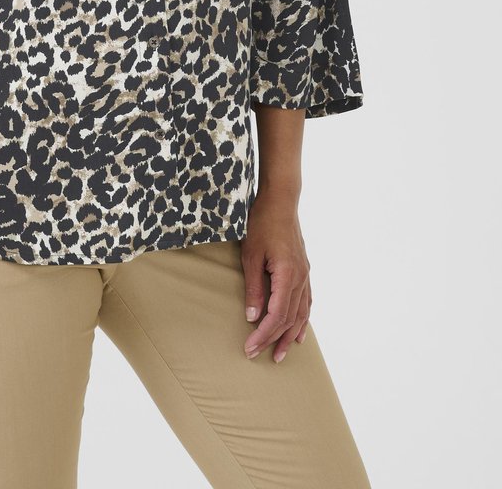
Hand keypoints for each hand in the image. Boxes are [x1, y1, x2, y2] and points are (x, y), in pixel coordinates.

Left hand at [240, 191, 311, 363]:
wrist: (280, 201)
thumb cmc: (262, 223)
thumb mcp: (251, 255)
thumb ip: (254, 288)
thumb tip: (253, 317)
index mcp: (288, 274)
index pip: (277, 315)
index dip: (264, 335)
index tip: (250, 348)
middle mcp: (301, 278)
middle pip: (291, 319)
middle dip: (274, 340)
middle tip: (259, 356)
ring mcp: (305, 274)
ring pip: (302, 313)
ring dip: (291, 335)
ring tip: (282, 353)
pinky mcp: (303, 270)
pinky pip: (307, 301)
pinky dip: (303, 320)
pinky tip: (299, 331)